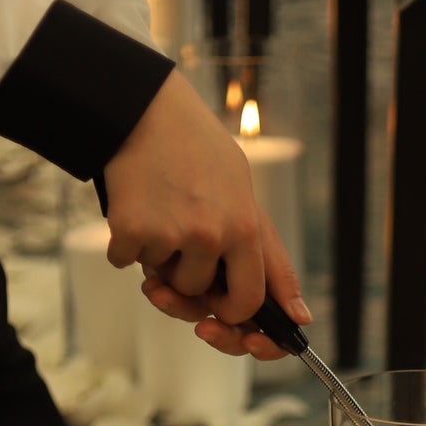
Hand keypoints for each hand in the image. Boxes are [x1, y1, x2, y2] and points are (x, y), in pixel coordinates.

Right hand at [103, 70, 310, 358]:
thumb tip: (301, 316)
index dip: (233, 313)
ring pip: (163, 281)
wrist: (144, 109)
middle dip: (189, 282)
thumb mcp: (244, 197)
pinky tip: (134, 207)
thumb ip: (269, 259)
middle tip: (182, 244)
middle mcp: (212, 235)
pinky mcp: (131, 229)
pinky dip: (124, 243)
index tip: (220, 307)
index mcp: (245, 228)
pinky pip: (125, 261)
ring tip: (160, 212)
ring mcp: (171, 233)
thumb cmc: (198, 153)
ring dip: (157, 258)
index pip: (249, 302)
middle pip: (200, 295)